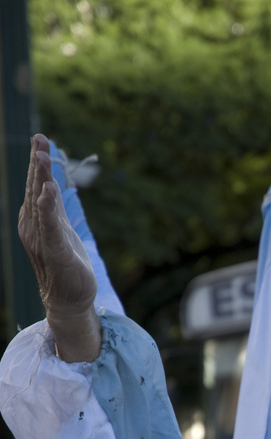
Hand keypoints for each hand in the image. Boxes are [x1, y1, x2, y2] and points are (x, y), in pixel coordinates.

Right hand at [18, 134, 100, 361]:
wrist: (69, 300)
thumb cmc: (65, 264)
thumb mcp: (60, 229)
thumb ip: (54, 207)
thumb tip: (48, 181)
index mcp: (35, 219)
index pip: (37, 185)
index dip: (38, 162)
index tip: (41, 139)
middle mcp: (34, 226)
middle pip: (36, 189)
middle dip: (38, 163)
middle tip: (40, 139)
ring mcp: (43, 239)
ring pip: (41, 203)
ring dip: (41, 178)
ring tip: (42, 156)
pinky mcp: (56, 252)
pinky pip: (51, 226)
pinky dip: (48, 208)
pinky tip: (48, 191)